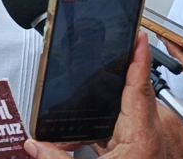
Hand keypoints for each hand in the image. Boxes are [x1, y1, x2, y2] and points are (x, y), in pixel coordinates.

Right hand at [24, 33, 165, 158]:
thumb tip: (34, 145)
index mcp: (142, 138)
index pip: (140, 87)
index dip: (139, 59)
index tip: (140, 36)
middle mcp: (148, 138)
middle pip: (131, 95)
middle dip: (110, 80)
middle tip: (102, 58)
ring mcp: (144, 145)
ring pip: (123, 113)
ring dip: (100, 109)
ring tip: (78, 109)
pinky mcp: (138, 152)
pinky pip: (119, 131)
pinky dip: (100, 130)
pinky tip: (81, 137)